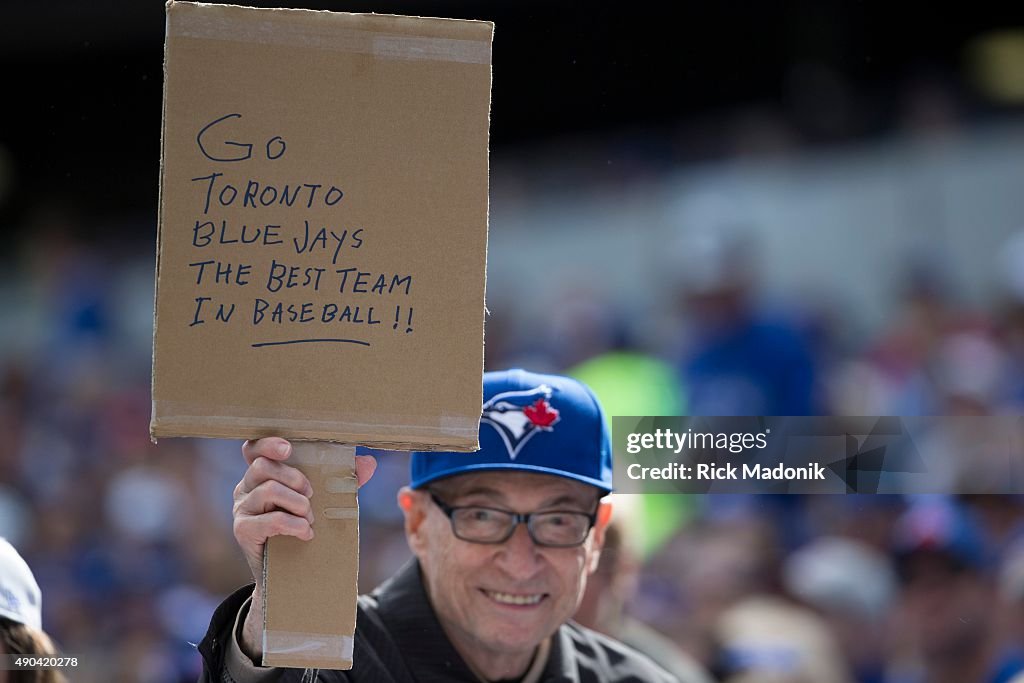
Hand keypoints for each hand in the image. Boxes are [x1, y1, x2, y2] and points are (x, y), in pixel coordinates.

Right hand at [232, 437, 376, 660]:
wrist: (292, 572)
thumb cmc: (305, 525)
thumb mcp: (325, 499)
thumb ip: (344, 478)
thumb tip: (369, 462)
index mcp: (263, 474)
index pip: (253, 448)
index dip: (267, 444)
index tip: (288, 449)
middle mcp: (246, 487)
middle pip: (263, 466)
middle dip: (295, 477)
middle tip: (312, 494)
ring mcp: (242, 508)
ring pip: (269, 489)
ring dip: (298, 503)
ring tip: (310, 518)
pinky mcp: (243, 530)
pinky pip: (270, 519)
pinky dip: (294, 524)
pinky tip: (306, 533)